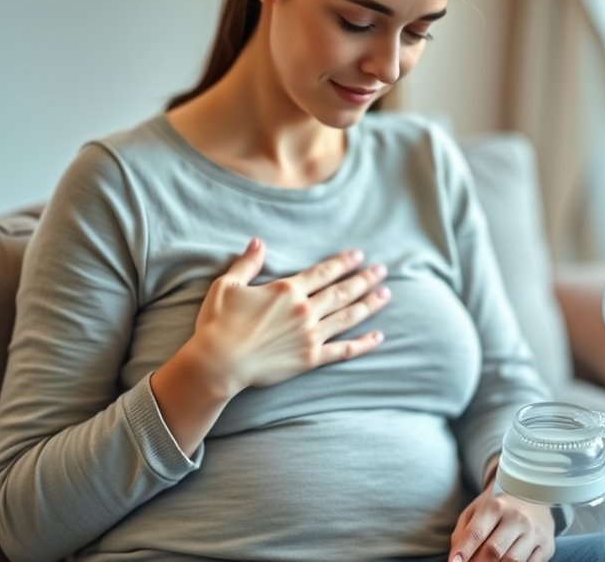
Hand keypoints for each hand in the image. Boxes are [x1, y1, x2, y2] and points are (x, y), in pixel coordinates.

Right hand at [183, 237, 390, 395]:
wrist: (218, 363)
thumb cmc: (218, 323)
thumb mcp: (227, 285)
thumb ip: (247, 263)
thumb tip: (258, 242)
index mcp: (287, 290)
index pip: (323, 272)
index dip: (343, 262)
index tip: (359, 255)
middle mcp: (304, 310)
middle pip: (342, 291)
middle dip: (364, 279)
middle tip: (382, 271)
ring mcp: (310, 336)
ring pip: (348, 316)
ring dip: (369, 304)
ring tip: (386, 294)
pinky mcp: (310, 359)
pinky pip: (343, 350)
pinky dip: (363, 344)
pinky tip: (378, 337)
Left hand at [449, 484, 555, 561]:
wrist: (532, 498)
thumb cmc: (497, 509)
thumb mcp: (475, 512)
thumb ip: (462, 534)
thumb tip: (456, 559)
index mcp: (495, 507)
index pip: (476, 533)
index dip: (464, 551)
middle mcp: (516, 518)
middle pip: (493, 551)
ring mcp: (533, 533)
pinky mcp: (546, 546)